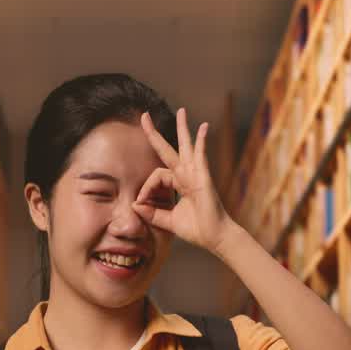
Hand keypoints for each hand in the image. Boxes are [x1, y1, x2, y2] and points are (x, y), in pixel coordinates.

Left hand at [134, 108, 238, 254]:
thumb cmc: (196, 229)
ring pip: (186, 147)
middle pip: (169, 150)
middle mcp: (187, 176)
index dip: (145, 187)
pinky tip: (204, 127)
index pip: (156, 176)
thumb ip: (152, 213)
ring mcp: (196, 175)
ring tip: (181, 111)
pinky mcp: (204, 178)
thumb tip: (135, 205)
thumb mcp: (168, 221)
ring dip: (183, 128)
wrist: (215, 238)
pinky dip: (202, 142)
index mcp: (179, 184)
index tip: (140, 202)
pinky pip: (202, 156)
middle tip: (144, 116)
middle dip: (155, 134)